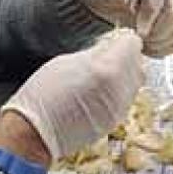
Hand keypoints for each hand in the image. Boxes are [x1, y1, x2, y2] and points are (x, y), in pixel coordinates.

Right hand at [0, 32, 144, 160]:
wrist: (34, 134)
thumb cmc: (42, 96)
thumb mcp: (66, 61)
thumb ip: (94, 53)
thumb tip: (109, 48)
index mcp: (107, 69)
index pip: (133, 44)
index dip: (121, 39)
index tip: (111, 41)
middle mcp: (119, 90)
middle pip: (138, 63)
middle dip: (124, 57)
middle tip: (105, 56)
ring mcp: (119, 108)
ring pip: (135, 83)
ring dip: (122, 75)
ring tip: (100, 75)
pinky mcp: (115, 122)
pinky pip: (126, 99)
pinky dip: (117, 92)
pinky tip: (97, 92)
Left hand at [77, 0, 172, 56]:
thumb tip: (137, 6)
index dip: (151, 13)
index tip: (139, 30)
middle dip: (158, 30)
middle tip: (141, 38)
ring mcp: (170, 7)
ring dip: (161, 41)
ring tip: (143, 43)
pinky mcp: (169, 25)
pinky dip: (163, 48)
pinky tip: (147, 47)